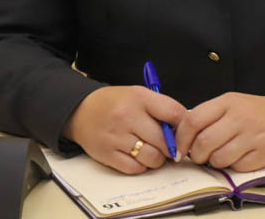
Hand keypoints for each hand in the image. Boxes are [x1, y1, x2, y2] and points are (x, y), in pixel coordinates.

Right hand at [63, 86, 185, 173]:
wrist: (79, 110)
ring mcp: (116, 136)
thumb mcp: (137, 95)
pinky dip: (140, 165)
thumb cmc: (114, 104)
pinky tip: (135, 155)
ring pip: (153, 158)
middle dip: (170, 147)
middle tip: (167, 146)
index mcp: (138, 97)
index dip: (185, 127)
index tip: (184, 134)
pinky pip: (136, 169)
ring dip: (156, 158)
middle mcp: (127, 116)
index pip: (175, 113)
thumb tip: (185, 131)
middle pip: (165, 141)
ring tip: (149, 150)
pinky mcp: (107, 154)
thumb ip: (161, 109)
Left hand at [175, 93, 264, 171]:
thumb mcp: (232, 103)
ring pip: (219, 158)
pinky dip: (232, 167)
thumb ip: (208, 115)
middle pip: (204, 142)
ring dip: (213, 162)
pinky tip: (236, 158)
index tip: (179, 147)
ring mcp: (254, 136)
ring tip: (217, 156)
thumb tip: (182, 134)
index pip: (193, 120)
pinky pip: (238, 167)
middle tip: (197, 156)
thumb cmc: (257, 112)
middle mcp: (240, 118)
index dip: (181, 138)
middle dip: (196, 155)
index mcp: (228, 102)